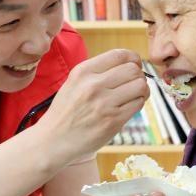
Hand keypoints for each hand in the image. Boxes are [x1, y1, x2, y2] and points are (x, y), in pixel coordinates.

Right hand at [38, 48, 148, 163]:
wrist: (53, 140)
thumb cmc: (65, 112)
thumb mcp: (73, 83)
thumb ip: (97, 72)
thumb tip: (129, 65)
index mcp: (83, 72)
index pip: (119, 55)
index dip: (133, 59)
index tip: (134, 65)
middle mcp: (93, 85)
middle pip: (133, 70)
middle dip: (138, 75)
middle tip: (134, 84)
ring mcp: (104, 104)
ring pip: (140, 86)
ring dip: (142, 90)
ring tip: (134, 95)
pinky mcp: (112, 121)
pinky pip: (138, 104)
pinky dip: (138, 104)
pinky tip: (129, 107)